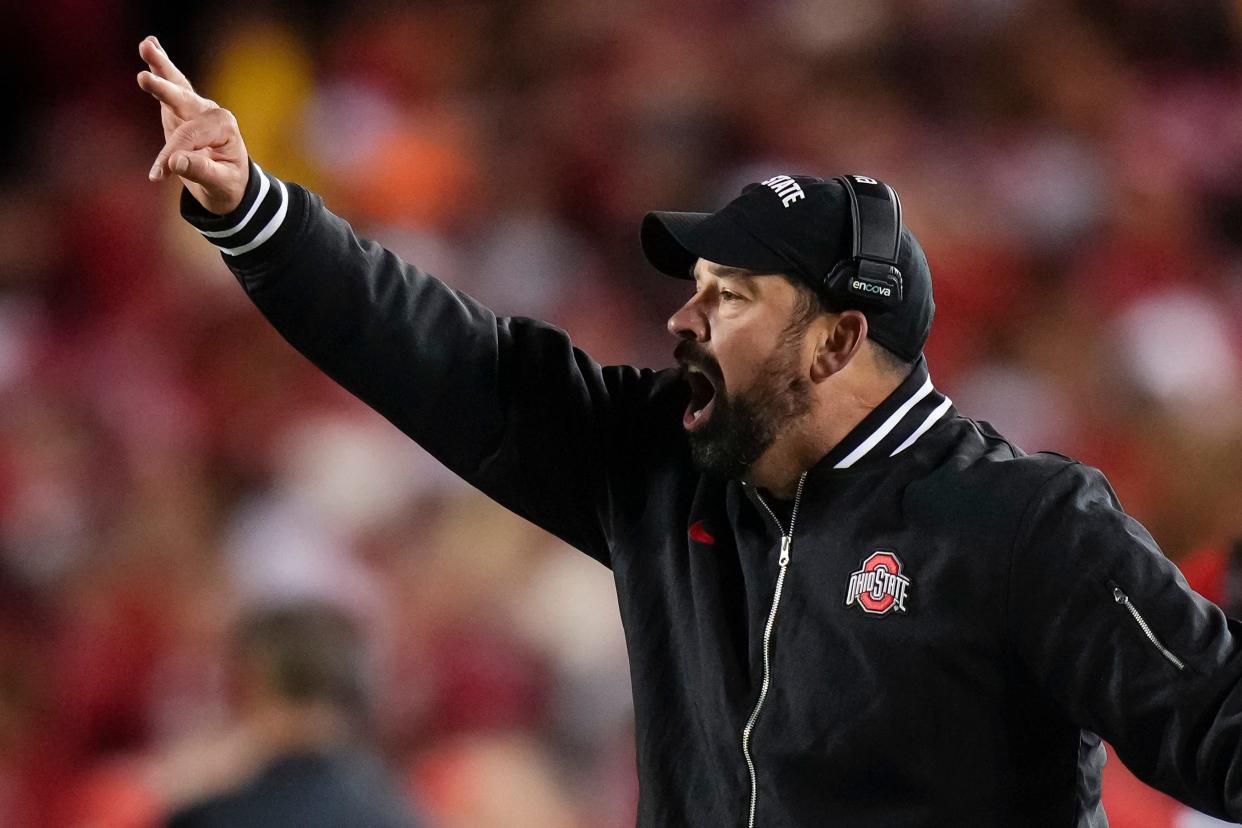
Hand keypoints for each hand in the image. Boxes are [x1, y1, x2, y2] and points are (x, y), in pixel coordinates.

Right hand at [137, 35, 248, 214]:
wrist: (229, 183)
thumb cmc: (227, 184)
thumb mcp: (220, 183)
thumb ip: (200, 171)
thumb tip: (174, 162)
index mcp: (224, 127)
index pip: (189, 137)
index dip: (171, 155)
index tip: (157, 175)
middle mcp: (211, 112)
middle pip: (184, 100)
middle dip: (164, 91)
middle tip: (145, 79)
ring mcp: (196, 107)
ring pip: (177, 85)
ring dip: (161, 65)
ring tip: (147, 45)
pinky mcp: (181, 108)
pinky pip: (171, 84)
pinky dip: (160, 66)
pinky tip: (150, 44)